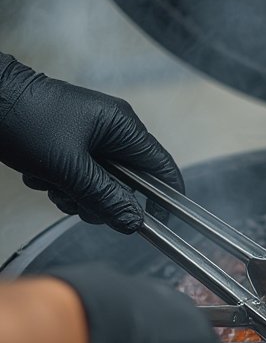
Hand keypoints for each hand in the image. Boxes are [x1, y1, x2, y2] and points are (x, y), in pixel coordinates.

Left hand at [0, 53, 182, 232]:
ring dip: (77, 195)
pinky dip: (61, 186)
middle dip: (103, 200)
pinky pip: (80, 180)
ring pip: (102, 187)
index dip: (164, 199)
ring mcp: (92, 139)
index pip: (162, 168)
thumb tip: (133, 220)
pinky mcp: (72, 146)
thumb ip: (105, 196)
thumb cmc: (24, 118)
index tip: (158, 223)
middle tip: (79, 200)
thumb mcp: (68, 167)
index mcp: (123, 127)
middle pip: (129, 184)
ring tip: (53, 183)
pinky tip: (42, 175)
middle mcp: (113, 132)